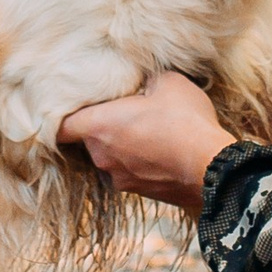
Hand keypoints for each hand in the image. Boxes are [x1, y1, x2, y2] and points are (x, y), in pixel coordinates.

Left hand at [56, 71, 235, 212]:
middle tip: (124, 111)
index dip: (62, 116)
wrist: (212, 168)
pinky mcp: (139, 192)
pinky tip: (162, 150)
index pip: (59, 126)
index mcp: (98, 126)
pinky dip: (140, 162)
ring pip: (111, 157)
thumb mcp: (169, 82)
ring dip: (123, 146)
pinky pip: (131, 172)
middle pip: (88, 140)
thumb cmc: (185, 121)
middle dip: (103, 126)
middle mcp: (102, 156)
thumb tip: (145, 81)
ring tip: (148, 131)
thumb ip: (147, 79)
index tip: (72, 106)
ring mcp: (120, 178)